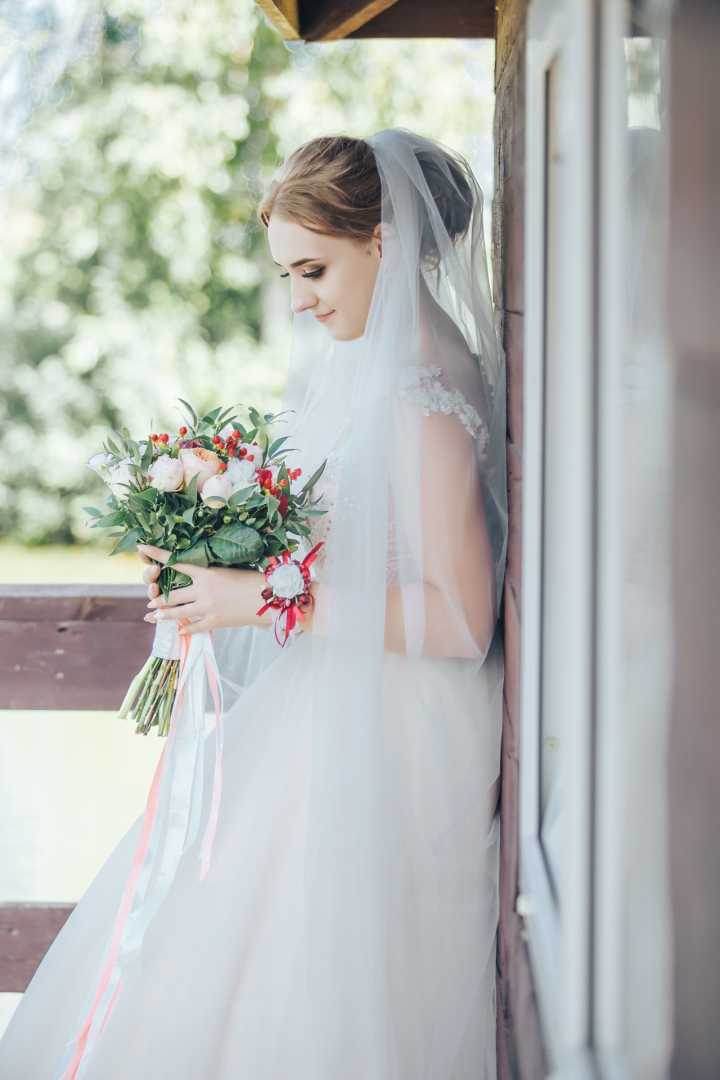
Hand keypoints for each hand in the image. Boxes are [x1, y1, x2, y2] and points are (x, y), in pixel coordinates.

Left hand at [138, 545, 273, 636]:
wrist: (268, 598)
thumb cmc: (252, 581)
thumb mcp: (228, 571)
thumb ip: (210, 575)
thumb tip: (199, 577)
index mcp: (207, 572)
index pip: (177, 562)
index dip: (158, 555)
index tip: (142, 549)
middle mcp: (203, 589)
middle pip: (172, 595)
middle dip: (159, 599)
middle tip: (151, 601)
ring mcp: (208, 607)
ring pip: (178, 612)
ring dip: (164, 615)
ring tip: (155, 616)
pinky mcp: (215, 621)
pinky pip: (194, 627)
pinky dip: (185, 629)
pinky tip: (180, 631)